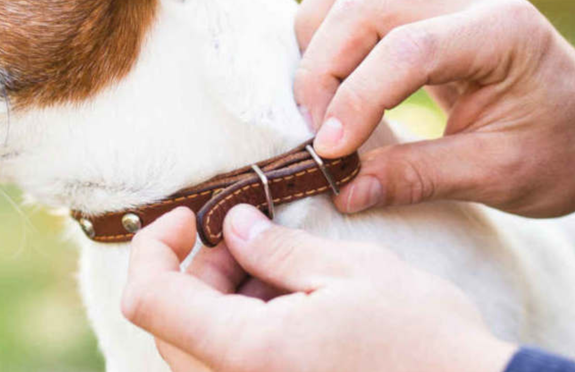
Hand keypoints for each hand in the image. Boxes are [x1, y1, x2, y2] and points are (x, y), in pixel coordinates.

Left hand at [121, 205, 516, 371]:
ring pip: (198, 348)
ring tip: (286, 274)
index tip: (188, 218)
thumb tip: (232, 226)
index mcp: (248, 354)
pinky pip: (232, 367)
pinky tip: (296, 309)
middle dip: (198, 271)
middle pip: (170, 324)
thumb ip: (277, 248)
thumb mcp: (352, 273)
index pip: (148, 300)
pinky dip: (247, 329)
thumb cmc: (426, 344)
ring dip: (224, 301)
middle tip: (249, 240)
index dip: (153, 248)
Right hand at [293, 0, 574, 216]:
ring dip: (319, 36)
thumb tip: (343, 190)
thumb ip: (419, 178)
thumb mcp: (500, 178)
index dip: (356, 98)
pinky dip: (328, 25)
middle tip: (319, 135)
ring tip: (321, 101)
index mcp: (505, 31)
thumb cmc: (562, 153)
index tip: (330, 152)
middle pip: (364, 4)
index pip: (407, 49)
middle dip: (324, 71)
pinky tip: (333, 76)